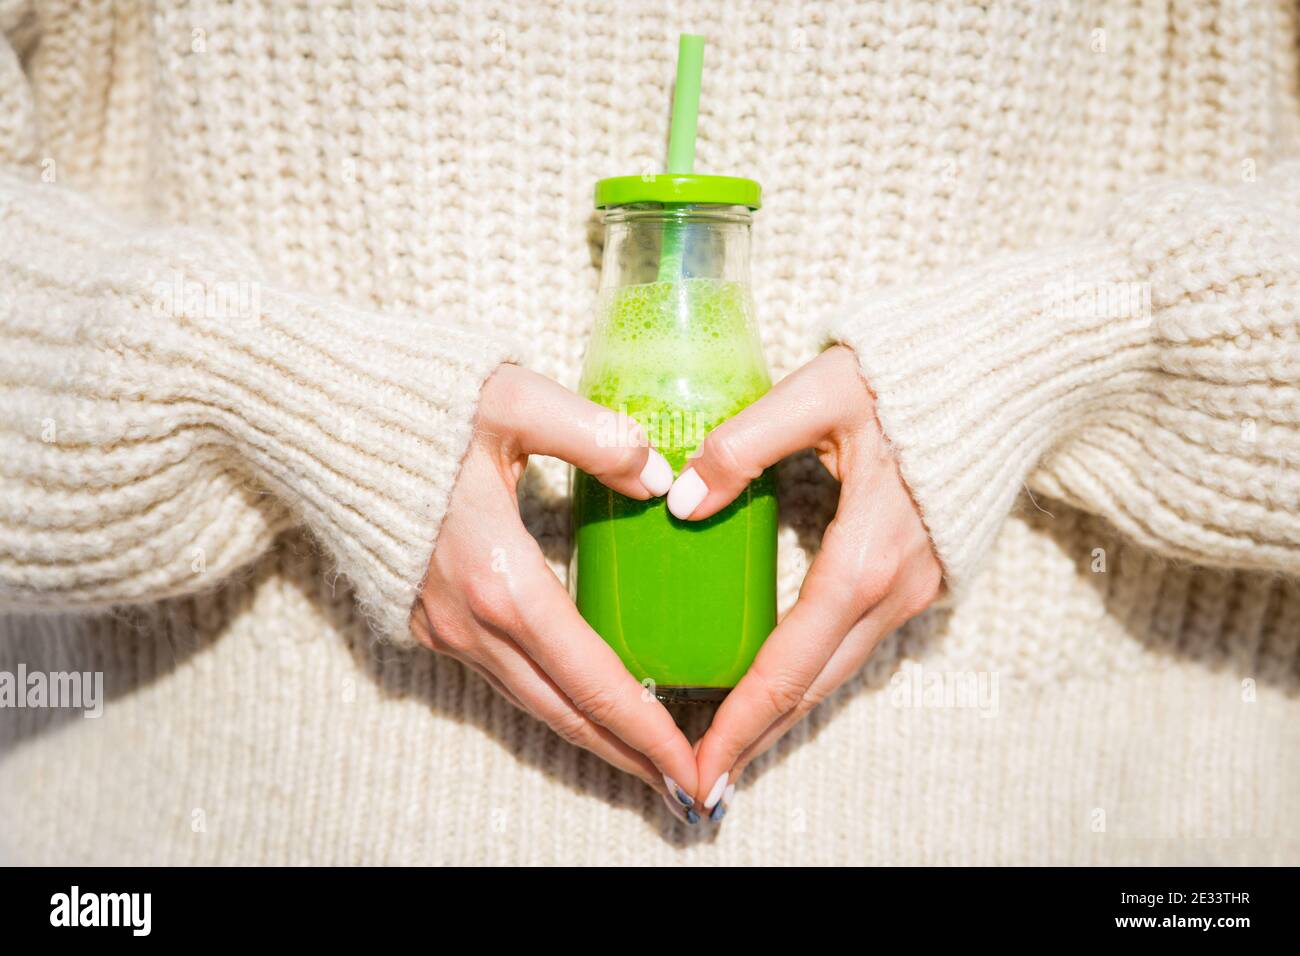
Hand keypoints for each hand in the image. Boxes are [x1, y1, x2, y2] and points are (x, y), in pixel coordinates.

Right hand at [411, 364, 700, 814]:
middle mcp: (470, 623)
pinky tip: (579, 698)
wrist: (317, 416)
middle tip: (684, 784)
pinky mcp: (425, 618)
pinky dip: (550, 701)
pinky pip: (501, 677)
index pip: (593, 678)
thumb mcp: (514, 401)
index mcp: (501, 582)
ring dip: (589, 734)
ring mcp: (441, 627)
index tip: (692, 764)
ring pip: (530, 702)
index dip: (647, 729)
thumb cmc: (418, 404)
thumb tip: (658, 479)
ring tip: (642, 754)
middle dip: (628, 754)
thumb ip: (596, 437)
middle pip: (564, 712)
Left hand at [666, 345, 942, 818]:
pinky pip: (857, 643)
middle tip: (699, 776)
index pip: (789, 663)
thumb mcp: (820, 393)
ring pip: (838, 670)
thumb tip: (681, 502)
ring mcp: (915, 588)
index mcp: (865, 557)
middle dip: (755, 735)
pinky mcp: (923, 577)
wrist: (1008, 370)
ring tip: (730, 740)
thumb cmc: (910, 376)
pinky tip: (777, 680)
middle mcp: (896, 590)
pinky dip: (813, 674)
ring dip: (784, 711)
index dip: (741, 721)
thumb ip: (743, 445)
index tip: (699, 765)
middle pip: (814, 686)